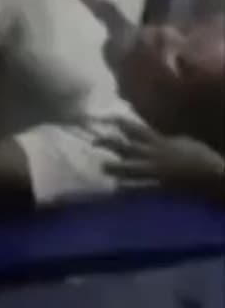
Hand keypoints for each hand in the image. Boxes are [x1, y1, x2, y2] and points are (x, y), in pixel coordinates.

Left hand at [96, 119, 224, 191]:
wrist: (213, 174)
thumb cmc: (199, 156)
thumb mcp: (181, 141)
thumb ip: (163, 138)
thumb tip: (150, 134)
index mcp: (159, 141)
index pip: (134, 129)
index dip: (118, 123)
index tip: (105, 119)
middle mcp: (154, 154)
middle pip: (126, 147)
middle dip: (109, 143)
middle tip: (94, 142)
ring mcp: (155, 171)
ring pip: (130, 167)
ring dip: (115, 167)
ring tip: (103, 166)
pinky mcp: (160, 187)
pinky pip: (140, 188)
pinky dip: (129, 188)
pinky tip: (117, 188)